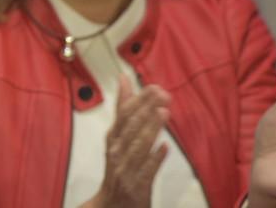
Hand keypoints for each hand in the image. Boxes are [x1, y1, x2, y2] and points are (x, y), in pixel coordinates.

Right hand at [85, 76, 169, 207]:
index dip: (138, 100)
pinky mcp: (137, 187)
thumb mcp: (117, 136)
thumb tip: (124, 80)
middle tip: (163, 94)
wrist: (111, 205)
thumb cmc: (117, 166)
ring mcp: (126, 170)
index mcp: (113, 139)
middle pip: (131, 128)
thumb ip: (123, 108)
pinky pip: (146, 172)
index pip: (123, 115)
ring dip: (151, 129)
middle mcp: (117, 153)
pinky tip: (164, 148)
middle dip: (146, 109)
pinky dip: (154, 159)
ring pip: (138, 147)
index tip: (153, 86)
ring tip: (164, 113)